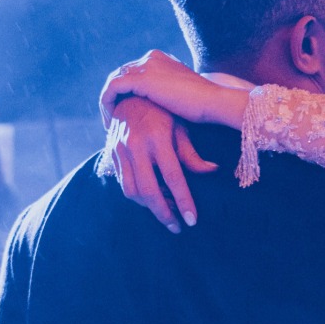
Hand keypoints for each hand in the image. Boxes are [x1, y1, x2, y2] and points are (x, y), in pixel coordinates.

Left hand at [100, 50, 229, 128]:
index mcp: (160, 58)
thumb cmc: (204, 105)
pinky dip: (107, 105)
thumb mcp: (182, 94)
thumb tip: (162, 105)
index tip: (125, 114)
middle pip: (121, 75)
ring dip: (108, 103)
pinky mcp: (141, 79)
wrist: (214, 102)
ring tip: (110, 124)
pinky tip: (111, 122)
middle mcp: (151, 57)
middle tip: (113, 120)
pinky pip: (112, 89)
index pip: (133, 72)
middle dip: (114, 97)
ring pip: (113, 82)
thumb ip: (168, 93)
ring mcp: (146, 66)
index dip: (125, 93)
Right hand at [100, 95, 217, 230]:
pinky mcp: (112, 155)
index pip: (173, 177)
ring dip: (150, 208)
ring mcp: (121, 151)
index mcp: (158, 137)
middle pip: (149, 191)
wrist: (130, 96)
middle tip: (177, 227)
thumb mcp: (181, 128)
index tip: (192, 220)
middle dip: (164, 214)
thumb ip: (192, 153)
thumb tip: (213, 171)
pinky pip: (123, 184)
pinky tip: (153, 200)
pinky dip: (138, 197)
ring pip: (132, 192)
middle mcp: (136, 145)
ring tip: (167, 214)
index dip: (183, 201)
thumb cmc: (163, 112)